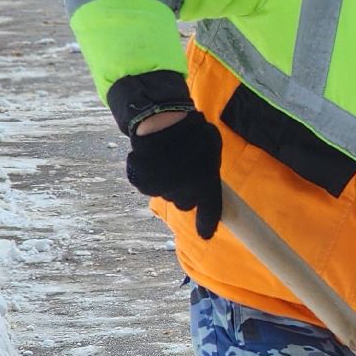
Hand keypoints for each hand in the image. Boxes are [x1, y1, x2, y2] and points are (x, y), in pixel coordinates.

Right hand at [125, 110, 221, 239]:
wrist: (161, 121)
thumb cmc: (192, 131)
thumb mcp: (212, 148)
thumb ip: (210, 167)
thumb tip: (206, 176)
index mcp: (206, 184)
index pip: (210, 211)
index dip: (207, 224)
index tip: (205, 234)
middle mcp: (185, 192)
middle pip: (185, 202)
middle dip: (185, 191)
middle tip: (183, 171)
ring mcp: (163, 190)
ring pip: (166, 193)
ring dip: (167, 182)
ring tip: (167, 159)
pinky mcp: (143, 185)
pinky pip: (148, 186)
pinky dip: (149, 177)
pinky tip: (152, 160)